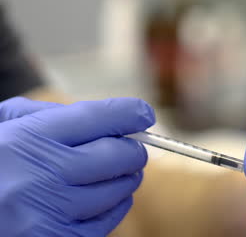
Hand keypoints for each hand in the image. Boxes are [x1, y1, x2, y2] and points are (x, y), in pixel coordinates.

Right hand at [0, 97, 154, 235]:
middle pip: (120, 155)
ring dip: (124, 178)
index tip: (142, 114)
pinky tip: (97, 199)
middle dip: (132, 149)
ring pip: (120, 189)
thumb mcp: (5, 126)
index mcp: (30, 139)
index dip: (130, 113)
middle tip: (127, 148)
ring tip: (109, 173)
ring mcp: (50, 213)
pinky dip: (113, 206)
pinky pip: (108, 221)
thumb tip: (110, 118)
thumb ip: (51, 116)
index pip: (102, 118)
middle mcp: (42, 176)